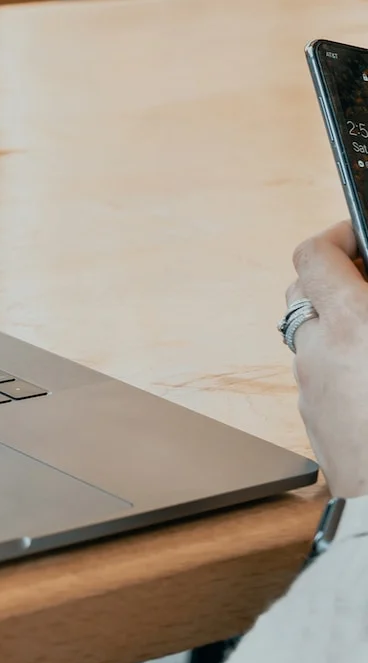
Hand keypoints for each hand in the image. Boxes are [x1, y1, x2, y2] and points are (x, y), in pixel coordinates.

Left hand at [289, 222, 367, 496]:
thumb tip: (367, 285)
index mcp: (351, 324)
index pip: (314, 255)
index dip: (337, 236)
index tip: (359, 234)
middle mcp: (317, 354)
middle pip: (301, 294)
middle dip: (335, 280)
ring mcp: (310, 393)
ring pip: (308, 340)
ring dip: (339, 326)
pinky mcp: (316, 427)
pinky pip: (319, 380)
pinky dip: (341, 367)